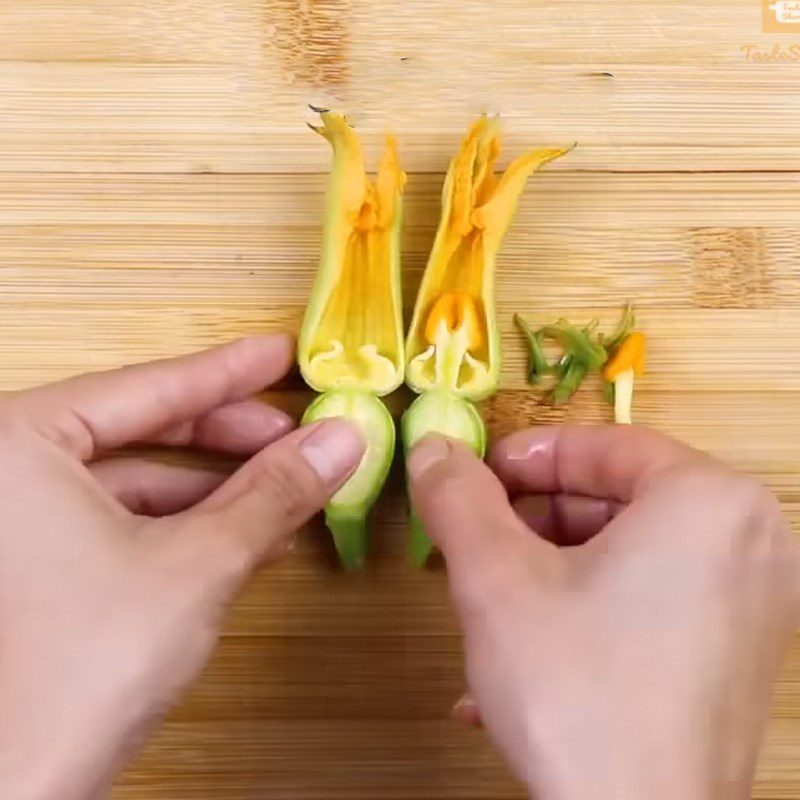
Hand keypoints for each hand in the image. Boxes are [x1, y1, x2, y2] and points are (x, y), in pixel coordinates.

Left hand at [0, 336, 363, 799]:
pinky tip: (242, 534)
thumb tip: (339, 440)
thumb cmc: (77, 671)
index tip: (278, 353)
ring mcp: (13, 522)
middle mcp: (3, 472)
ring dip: (215, 485)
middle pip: (141, 428)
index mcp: (15, 443)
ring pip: (135, 479)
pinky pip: (119, 520)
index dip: (228, 371)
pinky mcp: (31, 566)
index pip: (148, 386)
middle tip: (293, 431)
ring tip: (284, 486)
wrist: (13, 795)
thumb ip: (273, 494)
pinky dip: (184, 523)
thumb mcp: (197, 562)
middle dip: (227, 434)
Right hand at [408, 426, 799, 799]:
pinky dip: (585, 615)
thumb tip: (431, 448)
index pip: (606, 446)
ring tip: (485, 609)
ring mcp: (754, 605)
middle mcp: (751, 543)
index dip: (528, 457)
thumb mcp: (496, 579)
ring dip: (547, 574)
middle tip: (473, 542)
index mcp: (708, 501)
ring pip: (628, 556)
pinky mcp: (738, 658)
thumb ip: (458, 498)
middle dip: (532, 523)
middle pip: (617, 501)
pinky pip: (650, 605)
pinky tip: (520, 665)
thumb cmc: (575, 690)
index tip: (473, 476)